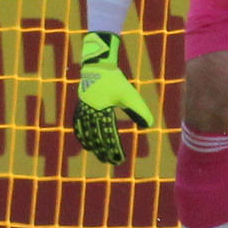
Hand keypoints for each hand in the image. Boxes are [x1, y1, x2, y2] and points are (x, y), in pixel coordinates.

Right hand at [75, 32, 152, 164]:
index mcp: (103, 111)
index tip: (120, 159)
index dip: (114, 149)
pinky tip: (86, 143)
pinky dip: (82, 136)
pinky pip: (79, 125)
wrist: (97, 66)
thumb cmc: (116, 81)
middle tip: (111, 162)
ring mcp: (83, 110)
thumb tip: (148, 125)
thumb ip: (139, 110)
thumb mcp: (130, 95)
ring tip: (100, 156)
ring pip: (86, 133)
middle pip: (97, 138)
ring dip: (93, 146)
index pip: (109, 136)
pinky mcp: (80, 107)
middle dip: (104, 151)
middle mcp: (91, 112)